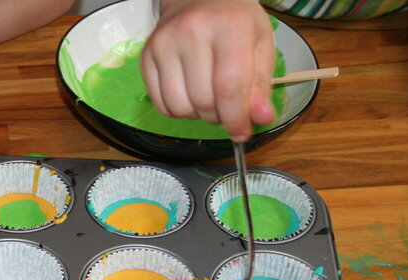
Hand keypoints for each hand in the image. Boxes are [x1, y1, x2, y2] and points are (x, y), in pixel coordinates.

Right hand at [140, 0, 274, 141]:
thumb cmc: (233, 19)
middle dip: (218, 116)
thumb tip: (260, 119)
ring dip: (197, 114)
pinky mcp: (146, 56)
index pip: (229, 87)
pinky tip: (189, 94)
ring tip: (207, 98)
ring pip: (179, 107)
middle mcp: (191, 33)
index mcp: (228, 27)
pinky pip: (160, 103)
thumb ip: (261, 84)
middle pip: (203, 101)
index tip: (242, 133)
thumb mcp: (260, 43)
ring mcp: (163, 44)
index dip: (236, 118)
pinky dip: (177, 109)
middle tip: (226, 106)